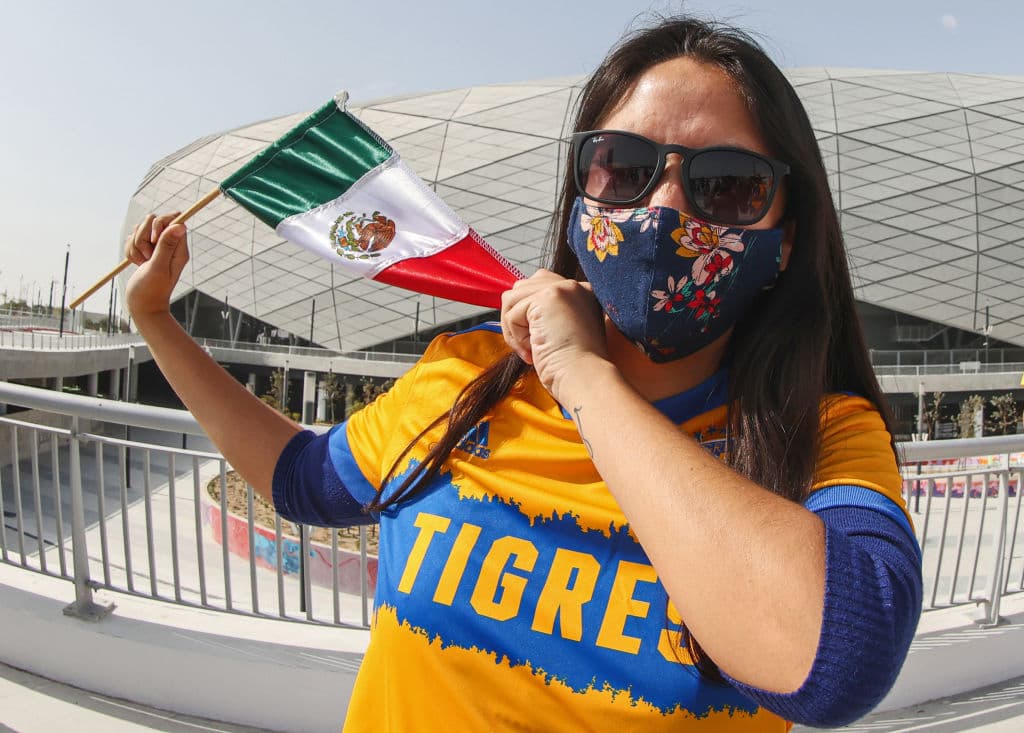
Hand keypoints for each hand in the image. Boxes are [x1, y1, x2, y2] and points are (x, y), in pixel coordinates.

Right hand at [124, 212, 188, 319]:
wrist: (143, 305)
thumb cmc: (151, 290)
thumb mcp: (158, 267)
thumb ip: (166, 245)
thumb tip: (181, 225)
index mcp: (179, 249)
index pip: (173, 219)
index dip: (159, 224)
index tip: (153, 240)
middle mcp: (169, 245)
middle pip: (153, 220)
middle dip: (143, 236)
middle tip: (147, 257)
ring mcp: (156, 247)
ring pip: (139, 229)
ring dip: (135, 245)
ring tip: (142, 263)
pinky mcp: (144, 251)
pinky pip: (132, 240)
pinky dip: (131, 251)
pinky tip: (137, 264)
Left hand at [500, 269, 609, 400]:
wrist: (585, 379)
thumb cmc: (573, 368)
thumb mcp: (562, 333)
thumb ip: (546, 315)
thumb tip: (515, 310)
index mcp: (582, 293)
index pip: (541, 286)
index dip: (529, 315)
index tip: (540, 342)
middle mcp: (574, 286)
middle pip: (522, 289)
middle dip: (517, 319)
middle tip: (532, 347)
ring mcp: (562, 288)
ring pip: (512, 299)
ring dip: (515, 330)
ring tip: (533, 349)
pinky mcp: (548, 297)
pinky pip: (512, 313)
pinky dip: (516, 337)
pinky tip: (534, 350)